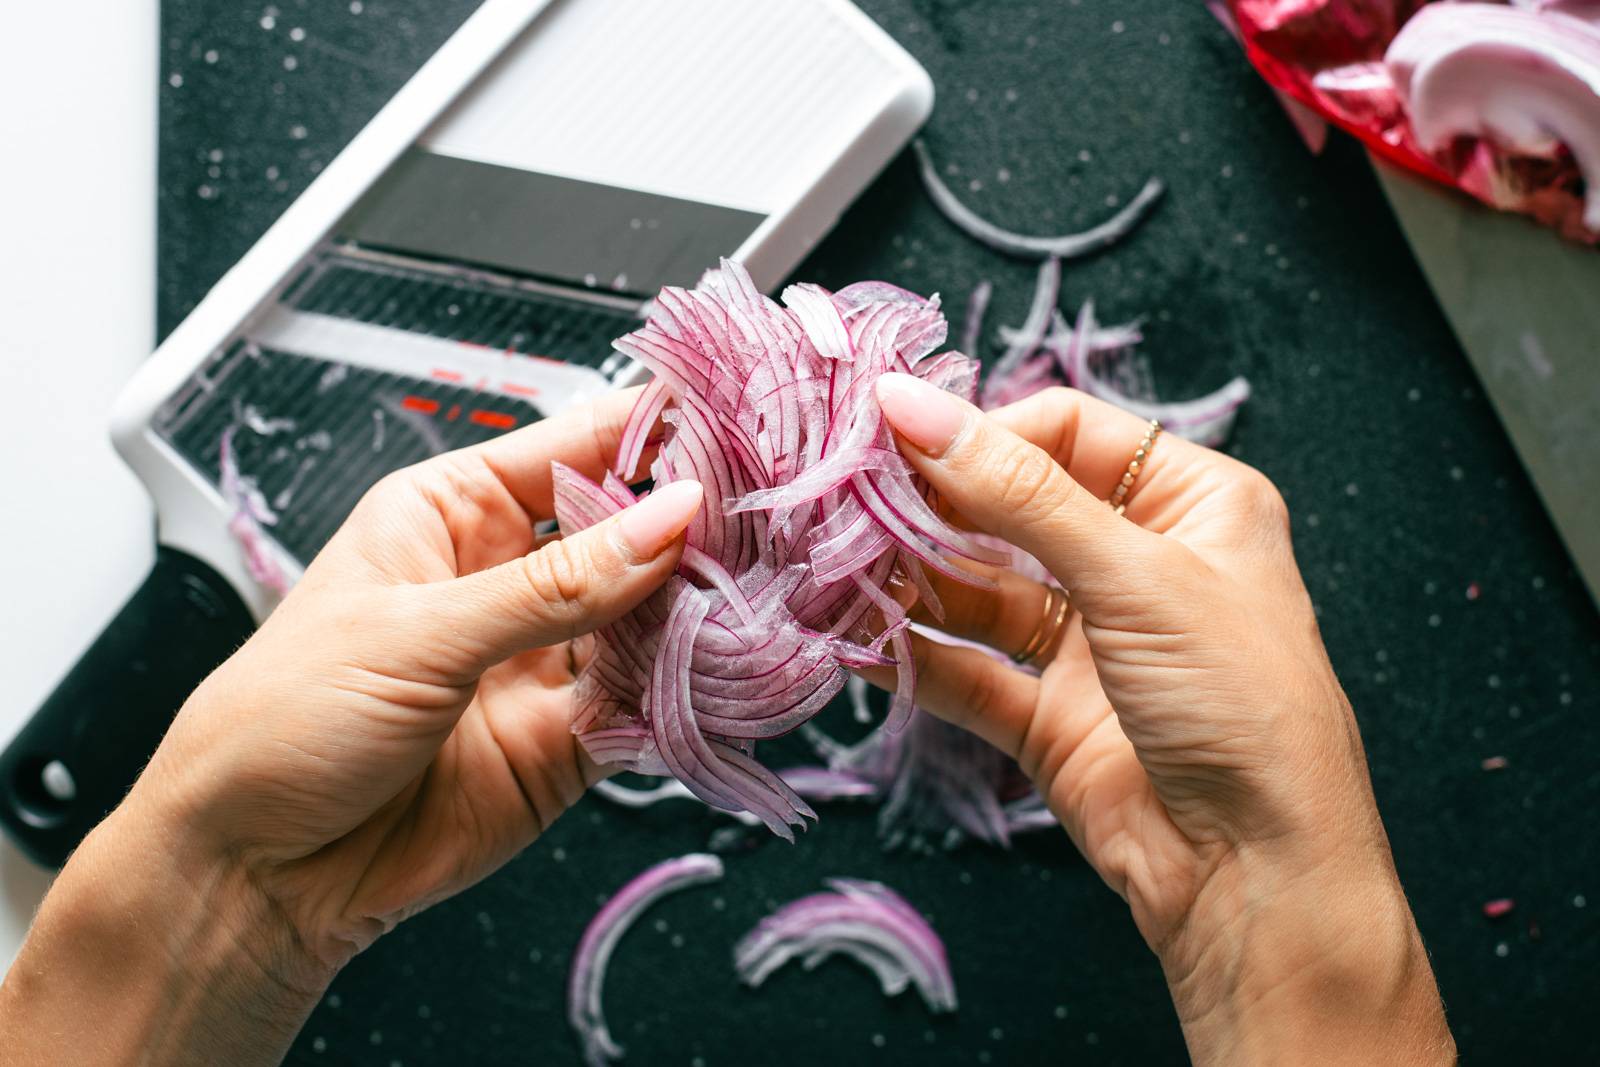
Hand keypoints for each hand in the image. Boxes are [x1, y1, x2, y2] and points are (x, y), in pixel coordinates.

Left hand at [0, 390, 701, 1063]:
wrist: (254, 872)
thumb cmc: (284, 720)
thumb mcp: (416, 635)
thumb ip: (554, 588)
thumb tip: (667, 518)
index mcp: (455, 512)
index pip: (576, 446)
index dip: (654, 431)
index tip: (734, 425)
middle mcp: (509, 577)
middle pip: (630, 530)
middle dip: (695, 525)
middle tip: (770, 518)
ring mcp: (544, 659)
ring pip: (652, 616)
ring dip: (702, 608)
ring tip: (764, 592)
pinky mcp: (569, 740)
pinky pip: (648, 703)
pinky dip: (689, 691)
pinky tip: (724, 672)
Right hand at [872, 374, 1452, 1064]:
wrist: (1258, 876)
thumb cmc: (1242, 706)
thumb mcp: (1135, 576)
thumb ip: (1017, 493)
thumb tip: (915, 407)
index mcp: (1193, 505)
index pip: (1067, 434)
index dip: (983, 432)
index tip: (895, 434)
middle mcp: (1139, 566)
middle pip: (1012, 510)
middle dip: (932, 504)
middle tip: (850, 495)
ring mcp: (1091, 644)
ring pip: (980, 592)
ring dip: (909, 580)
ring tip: (838, 566)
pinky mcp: (1051, 717)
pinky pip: (967, 672)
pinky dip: (914, 656)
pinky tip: (858, 641)